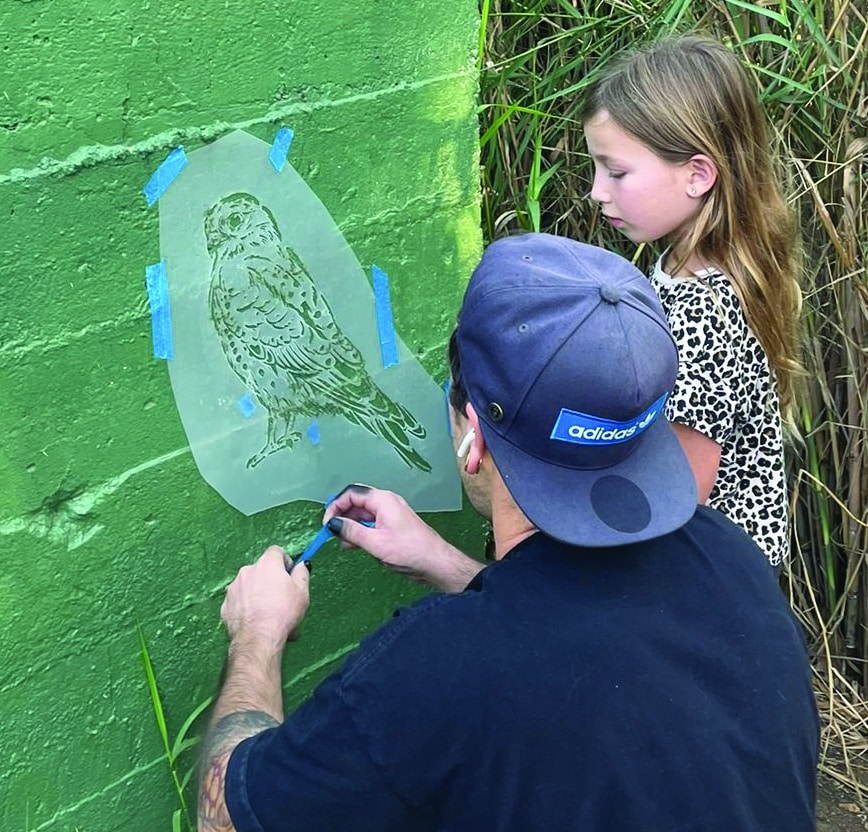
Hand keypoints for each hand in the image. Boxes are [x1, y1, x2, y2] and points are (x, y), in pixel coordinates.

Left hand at [221, 546, 309, 653]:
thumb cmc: (282, 613)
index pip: (276, 551)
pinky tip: (258, 622)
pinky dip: (248, 609)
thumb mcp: (302, 592)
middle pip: (262, 571)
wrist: (258, 638)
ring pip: (250, 587)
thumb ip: (302, 574)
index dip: (285, 562)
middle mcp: (247, 571)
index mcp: (267, 564)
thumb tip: (301, 565)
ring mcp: (233, 589)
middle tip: (282, 600)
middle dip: (272, 582)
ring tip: (271, 616)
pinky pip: (240, 603)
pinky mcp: (226, 606)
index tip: (290, 575)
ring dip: (259, 596)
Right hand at [323, 485, 483, 591]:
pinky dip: (362, 534)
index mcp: (383, 500)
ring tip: (347, 545)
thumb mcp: (375, 543)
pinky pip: (371, 524)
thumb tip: (332, 524)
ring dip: (352, 528)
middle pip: (356, 503)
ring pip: (363, 515)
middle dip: (343, 518)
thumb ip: (351, 532)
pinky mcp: (392, 527)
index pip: (351, 493)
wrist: (435, 562)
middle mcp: (386, 503)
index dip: (336, 506)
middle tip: (335, 535)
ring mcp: (390, 515)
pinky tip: (359, 547)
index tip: (327, 524)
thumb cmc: (409, 550)